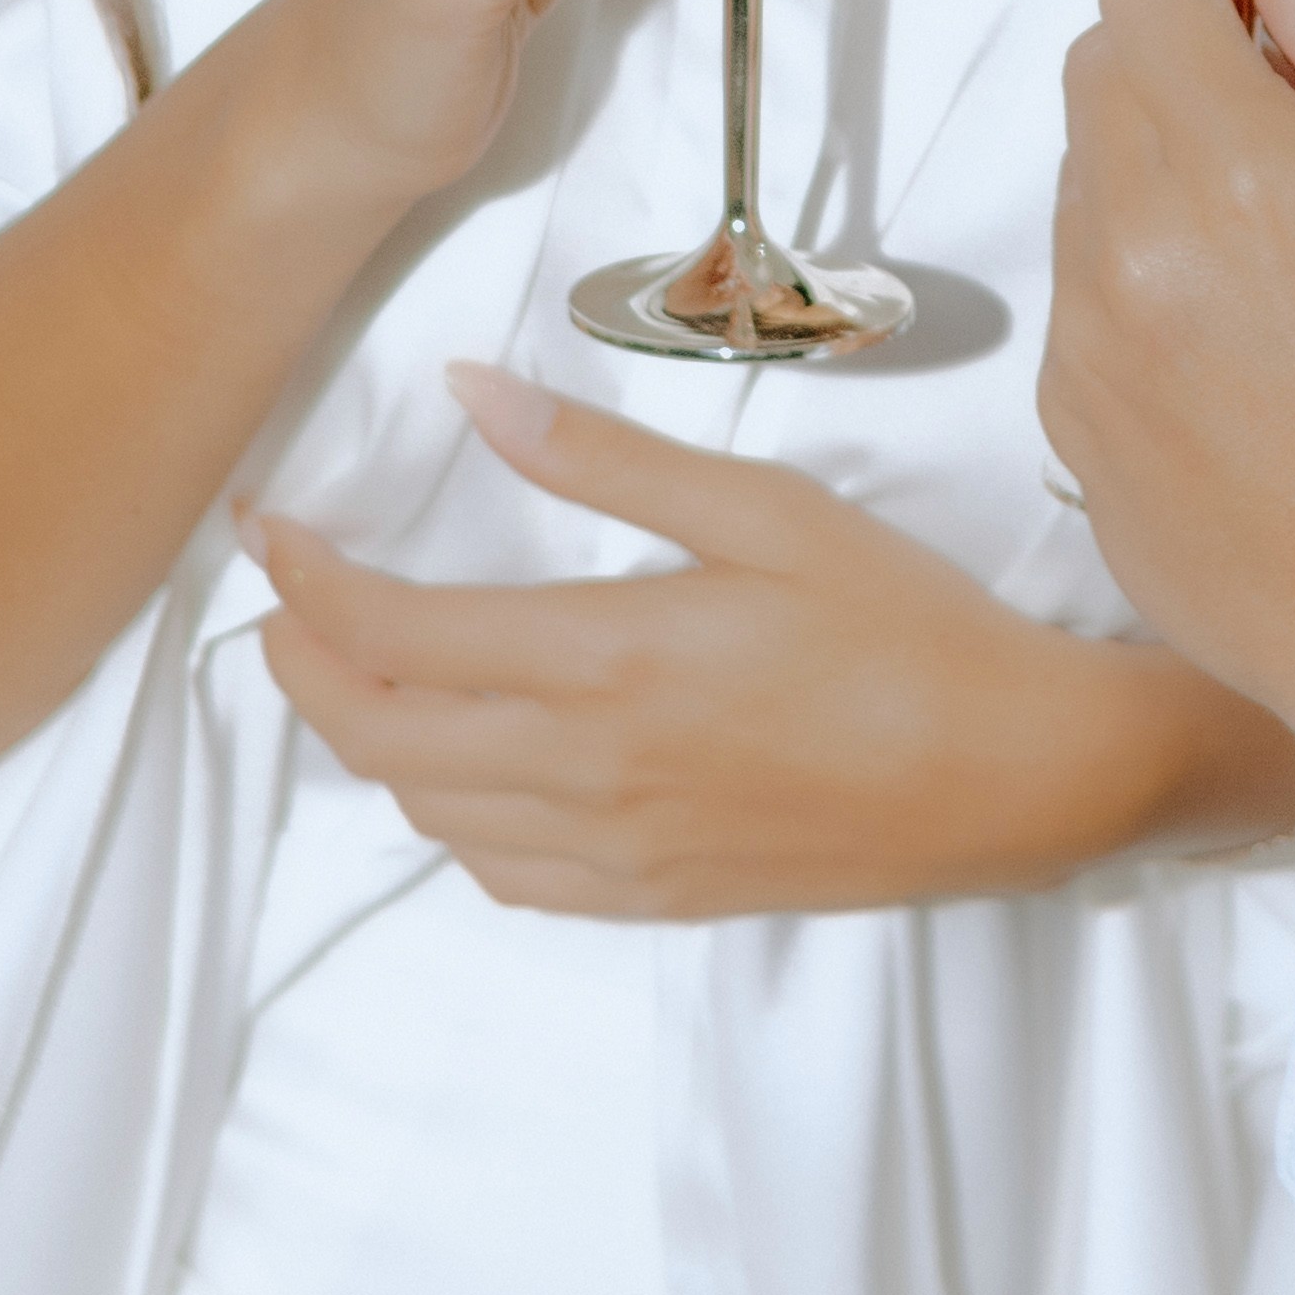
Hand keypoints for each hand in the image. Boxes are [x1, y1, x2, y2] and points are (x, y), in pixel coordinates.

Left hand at [247, 359, 1294, 918]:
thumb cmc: (914, 630)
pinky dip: (447, 818)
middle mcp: (588, 772)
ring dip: (366, 738)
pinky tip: (464, 770)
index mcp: (608, 661)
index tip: (270, 526)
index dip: (306, 581)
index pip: (393, 631)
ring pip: (427, 810)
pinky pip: (502, 874)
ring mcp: (617, 852)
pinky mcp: (654, 899)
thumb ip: (609, 458)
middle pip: (378, 734)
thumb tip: (476, 395)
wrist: (1024, 777)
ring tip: (357, 669)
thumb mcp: (770, 511)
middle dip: (302, 665)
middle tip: (287, 598)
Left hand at [1044, 0, 1294, 805]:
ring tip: (1279, 260)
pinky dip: (1145, 281)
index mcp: (1237, 170)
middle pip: (1097, 70)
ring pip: (1083, 183)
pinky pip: (1083, 295)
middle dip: (1176, 57)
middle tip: (1287, 123)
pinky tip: (1247, 350)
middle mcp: (1130, 246)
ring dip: (1158, 173)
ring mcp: (1085, 342)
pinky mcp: (1069, 423)